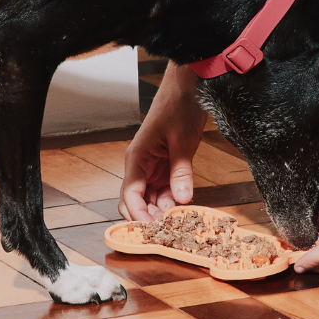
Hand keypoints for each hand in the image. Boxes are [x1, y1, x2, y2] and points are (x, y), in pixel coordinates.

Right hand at [119, 62, 205, 220]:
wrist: (189, 86)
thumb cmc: (179, 106)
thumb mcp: (182, 141)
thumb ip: (181, 172)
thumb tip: (182, 200)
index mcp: (136, 158)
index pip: (129, 195)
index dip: (138, 215)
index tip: (153, 230)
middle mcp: (140, 165)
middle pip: (137, 201)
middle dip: (149, 217)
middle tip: (168, 232)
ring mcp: (153, 167)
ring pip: (151, 198)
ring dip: (162, 211)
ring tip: (179, 224)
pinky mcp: (166, 166)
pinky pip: (165, 190)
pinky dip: (172, 201)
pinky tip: (184, 210)